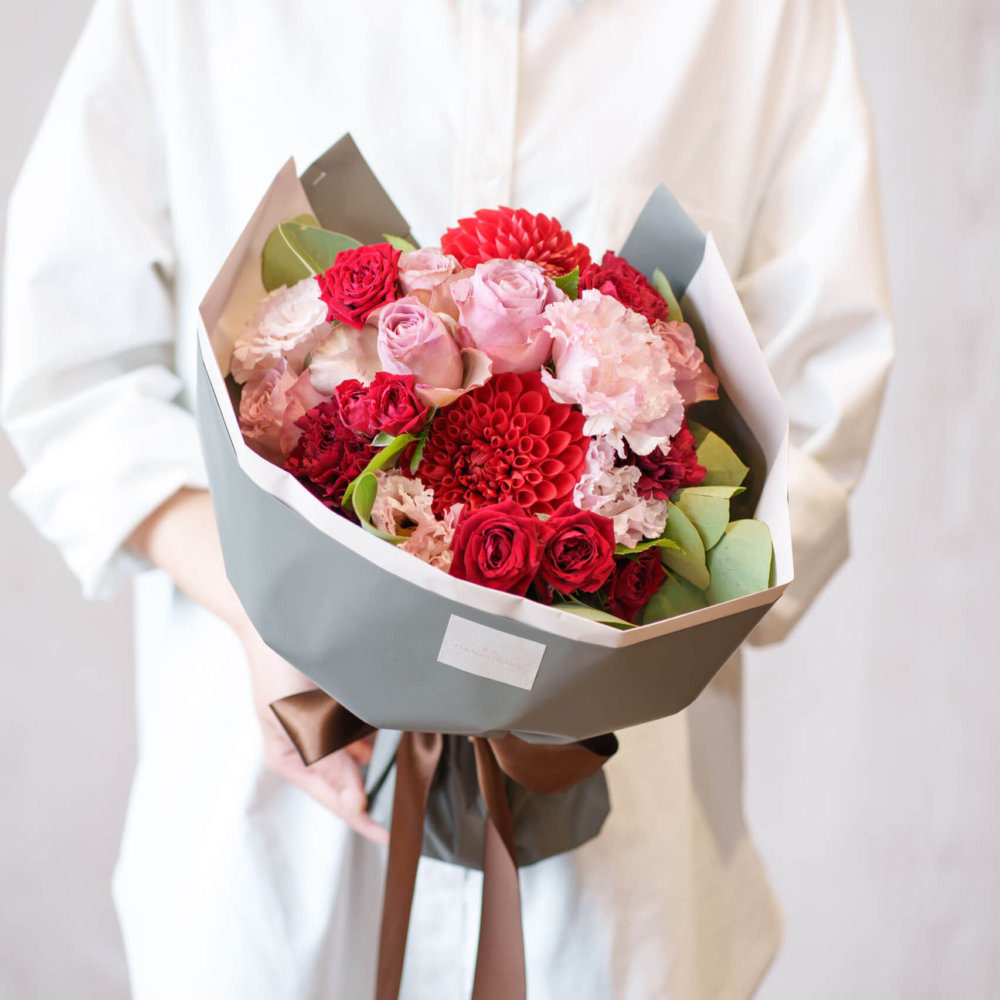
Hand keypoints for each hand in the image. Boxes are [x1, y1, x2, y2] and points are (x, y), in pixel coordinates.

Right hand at [128, 489, 387, 844]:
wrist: (279, 612)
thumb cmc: (280, 664)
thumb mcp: (297, 719)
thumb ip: (327, 761)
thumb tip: (356, 803)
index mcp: (292, 759)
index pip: (337, 801)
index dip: (365, 821)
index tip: (394, 837)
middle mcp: (312, 747)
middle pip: (354, 783)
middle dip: (383, 792)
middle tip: (418, 805)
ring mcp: (327, 726)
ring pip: (367, 757)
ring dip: (389, 762)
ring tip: (424, 771)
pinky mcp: (341, 705)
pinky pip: (370, 729)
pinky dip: (388, 733)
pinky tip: (413, 732)